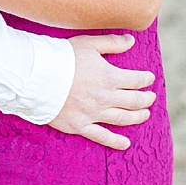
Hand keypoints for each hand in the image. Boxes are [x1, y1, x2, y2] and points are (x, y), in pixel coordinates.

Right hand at [51, 35, 156, 149]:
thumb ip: (111, 43)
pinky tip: (125, 144)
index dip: (145, 79)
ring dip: (137, 116)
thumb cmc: (60, 57)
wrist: (35, 77)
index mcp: (109, 77)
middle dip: (145, 99)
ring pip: (123, 118)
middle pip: (134, 101)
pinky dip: (115, 141)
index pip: (136, 80)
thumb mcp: (88, 43)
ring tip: (145, 114)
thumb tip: (131, 40)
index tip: (149, 78)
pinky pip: (101, 136)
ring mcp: (93, 113)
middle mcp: (105, 98)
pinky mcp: (79, 125)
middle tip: (150, 97)